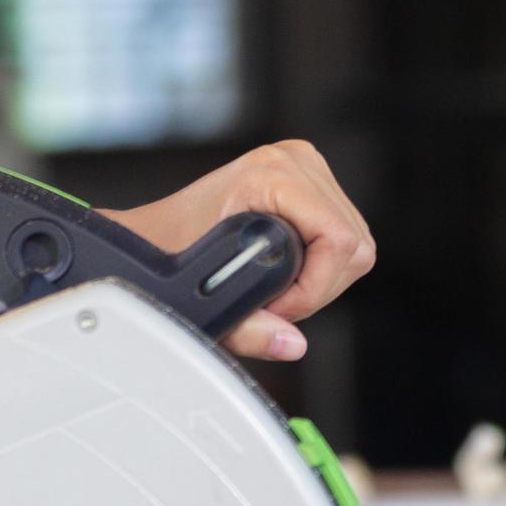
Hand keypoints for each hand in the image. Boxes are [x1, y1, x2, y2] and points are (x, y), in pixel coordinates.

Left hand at [102, 139, 374, 362]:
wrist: (151, 236)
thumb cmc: (169, 256)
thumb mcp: (205, 301)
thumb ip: (250, 329)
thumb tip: (292, 344)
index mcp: (270, 173)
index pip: (337, 240)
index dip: (312, 287)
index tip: (275, 307)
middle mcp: (294, 161)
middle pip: (352, 246)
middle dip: (316, 288)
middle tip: (271, 303)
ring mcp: (305, 167)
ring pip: (354, 245)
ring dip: (319, 279)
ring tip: (273, 287)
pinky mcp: (312, 183)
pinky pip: (344, 238)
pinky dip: (320, 266)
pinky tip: (284, 270)